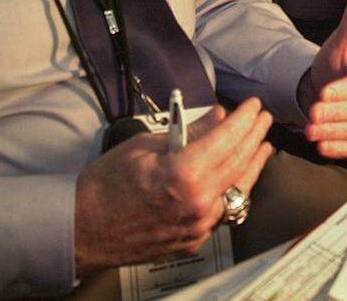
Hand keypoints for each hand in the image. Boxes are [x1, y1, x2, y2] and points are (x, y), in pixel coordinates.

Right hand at [73, 98, 273, 273]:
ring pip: (236, 192)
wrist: (84, 228)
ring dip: (251, 166)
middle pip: (237, 164)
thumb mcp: (145, 145)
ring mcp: (198, 227)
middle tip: (262, 119)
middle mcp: (198, 204)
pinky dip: (232, 191)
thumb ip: (187, 133)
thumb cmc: (106, 185)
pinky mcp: (193, 241)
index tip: (253, 105)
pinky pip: (222, 212)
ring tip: (263, 147)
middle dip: (253, 137)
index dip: (244, 119)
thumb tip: (216, 118)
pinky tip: (237, 177)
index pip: (226, 140)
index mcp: (184, 176)